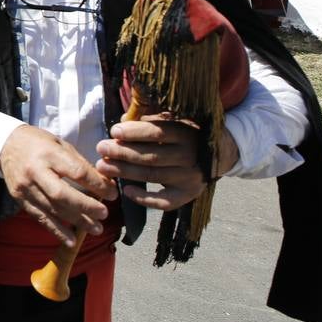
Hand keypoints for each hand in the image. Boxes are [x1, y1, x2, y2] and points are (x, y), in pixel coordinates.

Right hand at [0, 125, 114, 245]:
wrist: (5, 143)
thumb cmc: (38, 143)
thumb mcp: (60, 144)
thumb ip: (79, 163)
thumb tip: (103, 183)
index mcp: (48, 154)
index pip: (77, 172)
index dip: (97, 185)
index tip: (112, 193)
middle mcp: (35, 171)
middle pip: (63, 195)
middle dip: (86, 207)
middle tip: (104, 214)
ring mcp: (25, 187)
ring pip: (53, 209)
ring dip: (76, 222)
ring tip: (96, 229)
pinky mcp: (19, 198)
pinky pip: (40, 218)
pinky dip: (56, 231)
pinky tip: (71, 240)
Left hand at [95, 114, 216, 210]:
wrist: (219, 153)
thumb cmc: (187, 133)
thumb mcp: (174, 120)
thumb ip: (150, 119)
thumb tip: (122, 120)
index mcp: (185, 134)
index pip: (157, 133)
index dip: (134, 132)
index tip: (114, 131)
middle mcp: (189, 157)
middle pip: (151, 156)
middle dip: (122, 152)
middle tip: (101, 148)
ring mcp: (189, 178)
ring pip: (153, 176)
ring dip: (125, 172)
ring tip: (103, 166)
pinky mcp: (188, 194)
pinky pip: (165, 201)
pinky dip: (145, 198)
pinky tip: (127, 191)